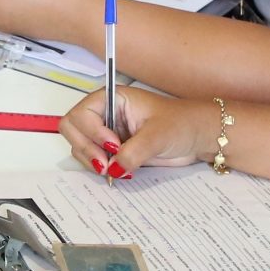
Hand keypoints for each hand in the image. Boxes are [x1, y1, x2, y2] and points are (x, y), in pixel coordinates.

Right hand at [59, 84, 213, 176]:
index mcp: (112, 99)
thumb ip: (133, 153)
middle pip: (72, 129)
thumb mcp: (157, 136)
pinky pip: (93, 159)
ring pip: (79, 146)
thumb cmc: (182, 124)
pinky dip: (100, 168)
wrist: (197, 137)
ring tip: (115, 170)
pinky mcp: (112, 150)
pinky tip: (119, 172)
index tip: (114, 146)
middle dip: (86, 148)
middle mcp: (105, 114)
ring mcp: (106, 132)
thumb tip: (112, 169)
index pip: (81, 113)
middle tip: (106, 165)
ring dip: (91, 161)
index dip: (91, 132)